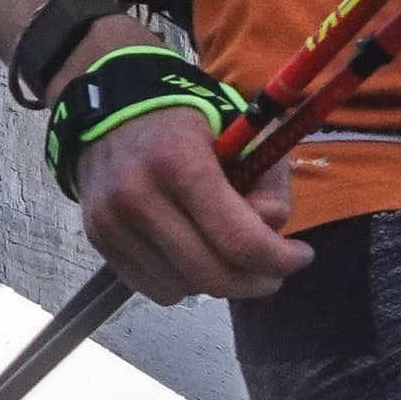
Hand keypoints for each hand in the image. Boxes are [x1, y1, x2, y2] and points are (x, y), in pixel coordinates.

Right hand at [76, 109, 307, 305]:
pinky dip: (184, 281)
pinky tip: (190, 251)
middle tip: (274, 270)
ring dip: (218, 280)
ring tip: (224, 248)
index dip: (280, 259)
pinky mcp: (99, 240)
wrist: (109, 110)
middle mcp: (139, 195)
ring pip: (187, 289)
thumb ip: (268, 181)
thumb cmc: (186, 122)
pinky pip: (157, 290)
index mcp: (179, 161)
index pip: (239, 240)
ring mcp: (113, 222)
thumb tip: (272, 233)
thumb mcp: (240, 132)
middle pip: (214, 276)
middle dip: (258, 281)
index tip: (302, 256)